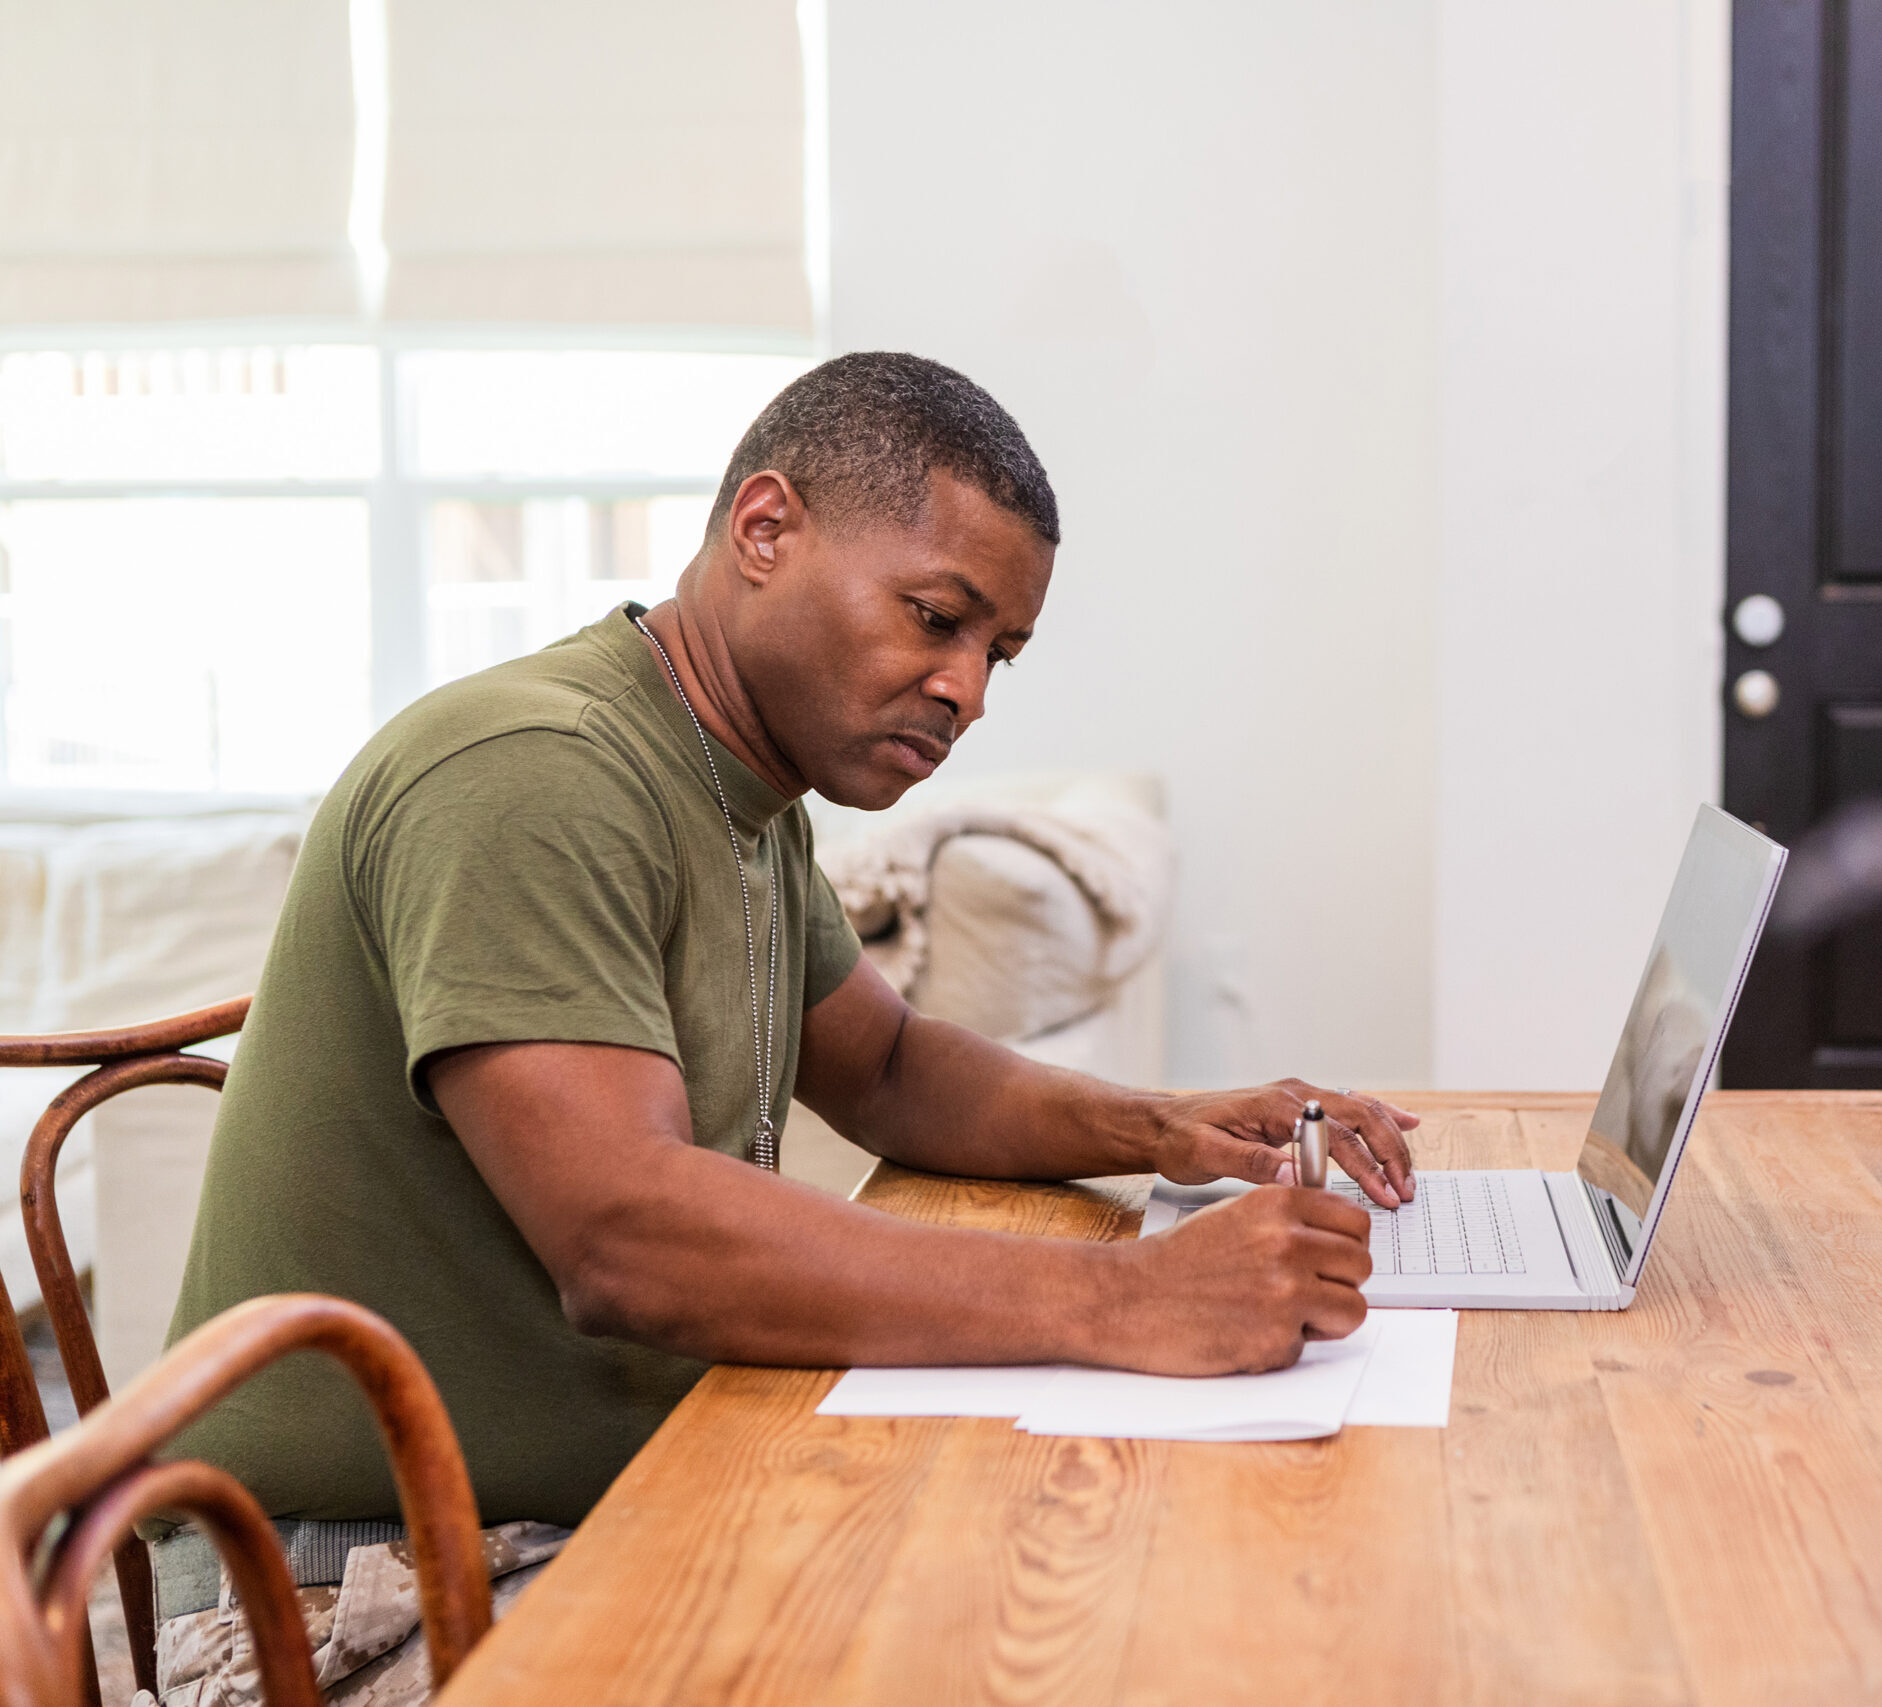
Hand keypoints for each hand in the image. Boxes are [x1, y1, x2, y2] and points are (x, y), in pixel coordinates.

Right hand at [1115, 1186, 1370, 1372]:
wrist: (1126, 1299)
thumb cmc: (1175, 1260)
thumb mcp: (1232, 1215)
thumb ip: (1285, 1219)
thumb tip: (1334, 1235)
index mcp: (1277, 1205)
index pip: (1355, 1222)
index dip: (1346, 1243)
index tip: (1333, 1256)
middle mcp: (1287, 1243)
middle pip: (1361, 1265)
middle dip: (1339, 1282)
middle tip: (1307, 1291)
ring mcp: (1285, 1292)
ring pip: (1353, 1309)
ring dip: (1324, 1318)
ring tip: (1281, 1315)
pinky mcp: (1276, 1338)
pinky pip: (1311, 1346)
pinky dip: (1285, 1346)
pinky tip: (1248, 1332)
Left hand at [1151, 1079, 1418, 1207]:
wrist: (1163, 1124)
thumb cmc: (1180, 1139)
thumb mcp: (1205, 1154)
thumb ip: (1249, 1162)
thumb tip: (1293, 1175)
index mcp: (1276, 1104)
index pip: (1336, 1135)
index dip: (1366, 1166)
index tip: (1384, 1195)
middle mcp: (1294, 1095)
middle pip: (1361, 1117)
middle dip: (1389, 1154)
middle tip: (1405, 1192)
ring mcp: (1299, 1098)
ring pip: (1362, 1111)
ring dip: (1389, 1142)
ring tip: (1407, 1176)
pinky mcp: (1298, 1108)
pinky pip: (1350, 1109)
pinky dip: (1381, 1117)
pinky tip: (1406, 1123)